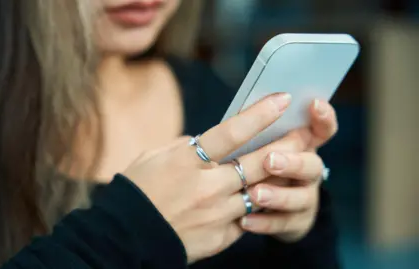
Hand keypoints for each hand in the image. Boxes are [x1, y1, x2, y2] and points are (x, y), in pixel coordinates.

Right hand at [123, 93, 297, 262]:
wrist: (125, 236)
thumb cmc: (137, 191)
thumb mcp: (154, 158)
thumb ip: (184, 148)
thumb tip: (205, 143)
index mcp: (186, 161)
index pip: (231, 133)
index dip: (260, 114)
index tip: (282, 100)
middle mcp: (206, 186)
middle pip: (257, 162)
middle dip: (286, 145)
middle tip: (304, 133)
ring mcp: (216, 214)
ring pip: (260, 192)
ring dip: (277, 178)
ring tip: (293, 165)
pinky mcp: (220, 236)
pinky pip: (246, 219)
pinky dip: (253, 206)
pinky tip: (262, 197)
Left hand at [239, 100, 337, 241]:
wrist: (268, 207)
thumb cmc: (257, 166)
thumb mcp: (259, 146)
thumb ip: (258, 132)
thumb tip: (243, 112)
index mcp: (303, 146)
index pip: (322, 129)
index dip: (323, 117)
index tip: (313, 104)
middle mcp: (310, 171)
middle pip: (311, 165)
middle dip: (292, 162)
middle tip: (270, 161)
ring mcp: (306, 198)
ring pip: (299, 197)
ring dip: (278, 195)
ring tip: (255, 194)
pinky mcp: (296, 223)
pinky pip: (281, 224)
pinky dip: (263, 222)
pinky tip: (245, 221)